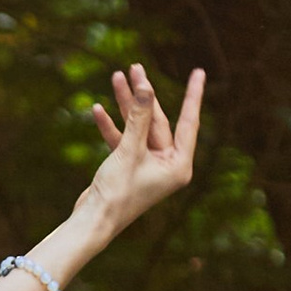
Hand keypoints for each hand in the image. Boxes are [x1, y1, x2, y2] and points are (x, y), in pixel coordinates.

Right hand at [84, 59, 204, 237]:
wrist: (92, 222)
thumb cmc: (116, 193)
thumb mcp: (129, 150)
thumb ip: (138, 117)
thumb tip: (147, 86)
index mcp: (179, 165)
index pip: (188, 122)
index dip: (192, 95)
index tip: (198, 72)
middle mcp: (167, 165)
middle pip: (157, 122)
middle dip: (144, 96)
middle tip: (134, 68)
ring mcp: (148, 166)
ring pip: (138, 128)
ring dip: (126, 106)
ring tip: (116, 78)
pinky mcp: (129, 168)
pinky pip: (124, 141)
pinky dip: (112, 127)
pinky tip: (98, 110)